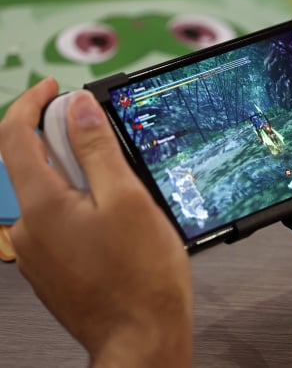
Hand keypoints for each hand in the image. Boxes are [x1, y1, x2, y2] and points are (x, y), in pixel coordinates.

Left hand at [0, 78, 192, 366]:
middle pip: (36, 165)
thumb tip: (78, 108)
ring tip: (126, 202)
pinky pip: (60, 225)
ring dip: (81, 183)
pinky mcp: (53, 271)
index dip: (32, 103)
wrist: (141, 338)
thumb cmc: (141, 278)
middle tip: (111, 149)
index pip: (15, 135)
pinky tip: (118, 228)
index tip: (54, 88)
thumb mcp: (127, 199)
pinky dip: (82, 211)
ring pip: (52, 197)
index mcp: (42, 205)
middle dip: (68, 147)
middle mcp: (30, 229)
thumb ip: (97, 149)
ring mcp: (39, 254)